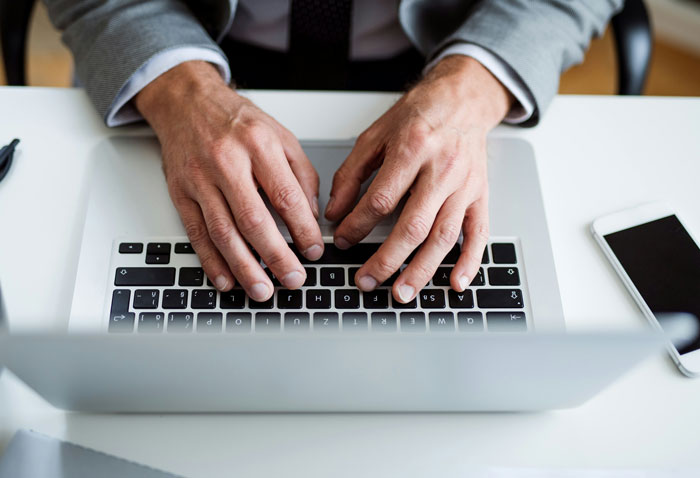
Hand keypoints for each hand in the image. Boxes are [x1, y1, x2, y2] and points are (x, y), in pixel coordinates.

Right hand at [135, 61, 322, 300]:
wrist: (186, 101)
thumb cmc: (236, 120)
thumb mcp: (280, 135)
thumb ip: (301, 174)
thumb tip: (311, 215)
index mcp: (258, 145)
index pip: (286, 196)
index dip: (302, 229)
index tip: (313, 250)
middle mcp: (227, 161)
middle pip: (253, 219)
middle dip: (276, 256)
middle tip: (293, 279)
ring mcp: (199, 179)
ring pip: (223, 232)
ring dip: (244, 267)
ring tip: (262, 290)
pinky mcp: (180, 193)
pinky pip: (195, 233)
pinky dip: (211, 261)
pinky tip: (226, 280)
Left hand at [325, 56, 512, 302]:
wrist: (463, 99)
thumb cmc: (419, 115)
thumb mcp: (375, 135)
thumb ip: (352, 174)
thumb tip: (334, 211)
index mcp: (412, 149)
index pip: (381, 199)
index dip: (357, 225)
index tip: (343, 241)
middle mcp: (442, 169)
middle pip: (414, 225)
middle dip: (387, 259)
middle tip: (367, 280)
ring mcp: (465, 185)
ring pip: (444, 236)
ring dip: (422, 269)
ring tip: (402, 293)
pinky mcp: (480, 195)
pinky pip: (479, 232)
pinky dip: (469, 261)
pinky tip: (455, 282)